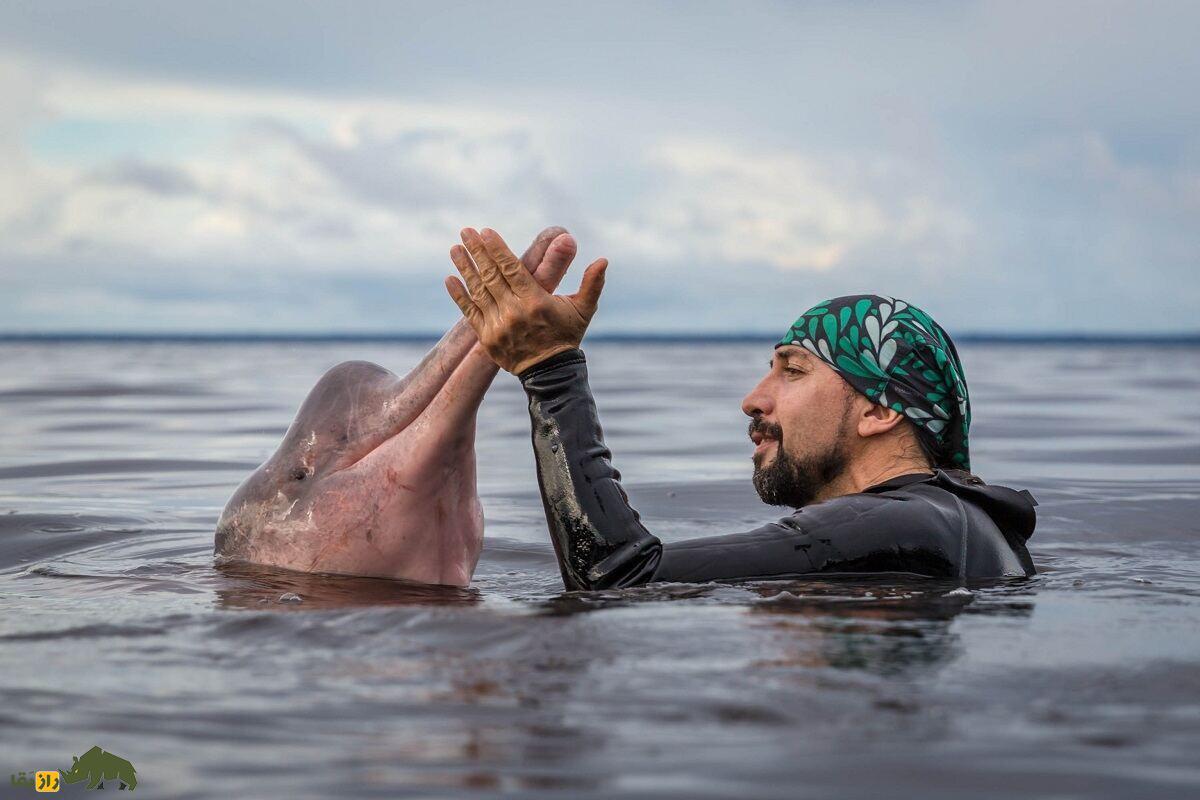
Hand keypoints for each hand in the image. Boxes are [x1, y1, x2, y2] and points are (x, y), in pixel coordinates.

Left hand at [445, 227, 607, 373]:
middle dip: (477, 251)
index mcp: (535, 301)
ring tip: (455, 249)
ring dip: (465, 268)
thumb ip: (592, 283)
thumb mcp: (583, 309)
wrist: (551, 372)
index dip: (497, 249)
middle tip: (466, 232)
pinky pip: (470, 313)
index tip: (485, 231)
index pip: (511, 268)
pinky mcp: (487, 338)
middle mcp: (514, 312)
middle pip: (491, 276)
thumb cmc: (567, 335)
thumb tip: (604, 260)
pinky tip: (451, 279)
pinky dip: (460, 296)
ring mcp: (498, 326)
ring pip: (478, 291)